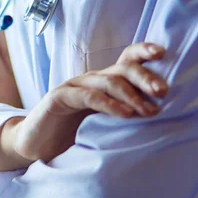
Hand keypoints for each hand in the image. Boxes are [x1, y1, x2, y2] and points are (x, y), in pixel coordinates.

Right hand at [14, 42, 167, 162]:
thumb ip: (124, 113)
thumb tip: (159, 114)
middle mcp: (90, 80)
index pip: (125, 61)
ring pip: (106, 81)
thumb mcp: (103, 123)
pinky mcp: (58, 98)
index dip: (142, 52)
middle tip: (163, 91)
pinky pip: (86, 97)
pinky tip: (124, 114)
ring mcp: (73, 87)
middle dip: (144, 77)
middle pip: (121, 69)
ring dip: (131, 95)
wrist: (34, 144)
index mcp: (102, 83)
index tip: (162, 53)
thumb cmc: (71, 134)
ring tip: (149, 110)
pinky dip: (107, 104)